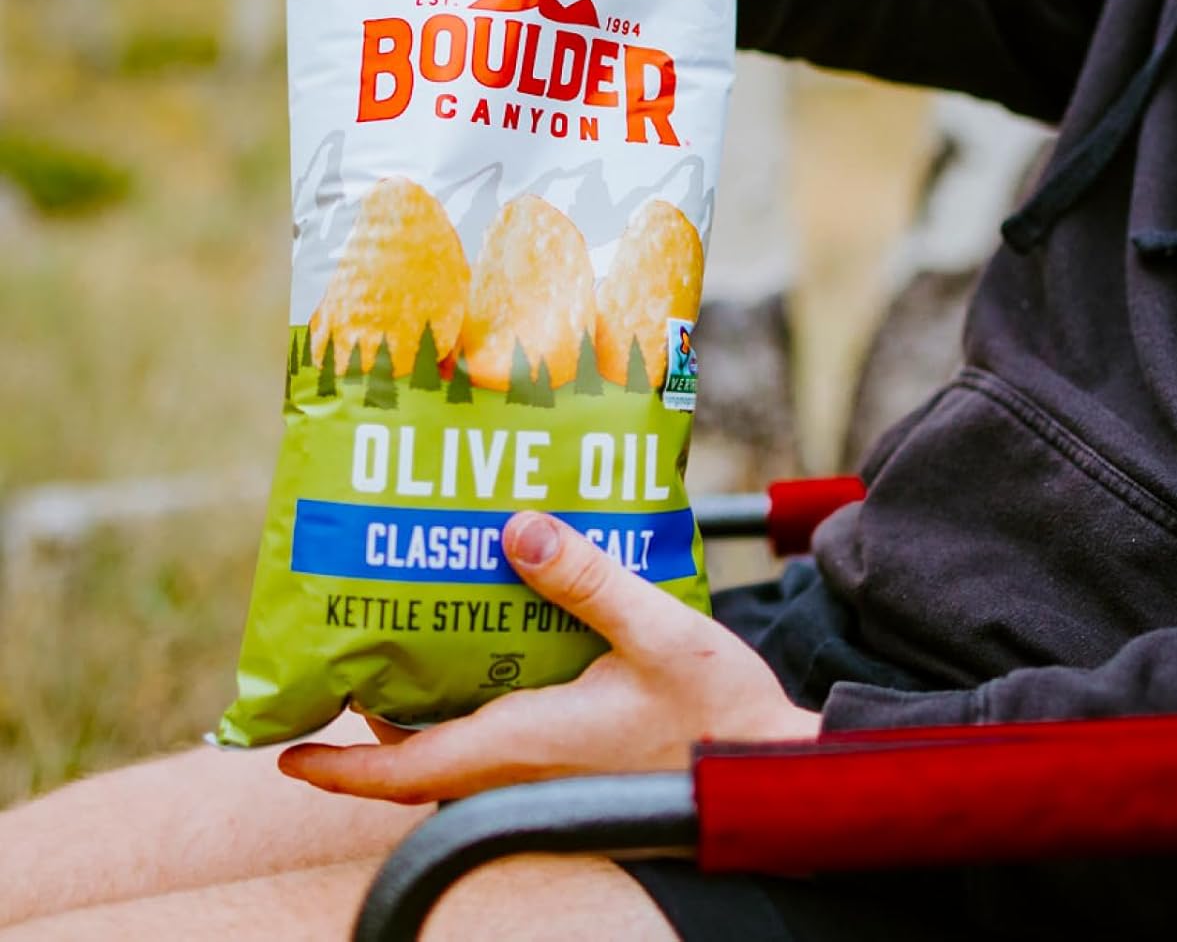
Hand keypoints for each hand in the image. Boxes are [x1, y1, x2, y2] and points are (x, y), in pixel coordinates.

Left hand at [277, 512, 819, 803]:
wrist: (769, 767)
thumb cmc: (716, 713)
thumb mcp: (656, 631)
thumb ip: (586, 579)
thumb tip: (515, 528)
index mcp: (526, 742)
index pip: (405, 771)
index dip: (336, 767)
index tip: (284, 753)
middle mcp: (525, 763)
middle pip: (419, 756)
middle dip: (371, 719)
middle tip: (350, 651)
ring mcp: (550, 766)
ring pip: (460, 747)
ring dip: (426, 705)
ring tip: (417, 628)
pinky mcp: (577, 756)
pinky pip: (503, 737)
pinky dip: (479, 698)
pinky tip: (504, 638)